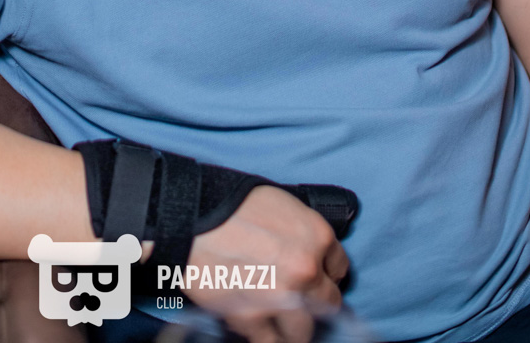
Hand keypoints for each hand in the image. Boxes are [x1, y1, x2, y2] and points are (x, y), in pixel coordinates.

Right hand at [184, 185, 348, 342]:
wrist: (189, 214)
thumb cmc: (231, 201)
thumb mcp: (280, 203)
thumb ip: (302, 232)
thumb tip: (313, 252)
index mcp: (316, 235)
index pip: (340, 267)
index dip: (326, 271)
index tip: (317, 276)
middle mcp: (306, 270)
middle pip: (330, 304)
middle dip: (315, 302)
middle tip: (300, 298)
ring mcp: (281, 299)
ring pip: (304, 331)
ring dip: (293, 325)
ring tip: (280, 316)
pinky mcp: (251, 319)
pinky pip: (269, 342)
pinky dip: (265, 335)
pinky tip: (259, 323)